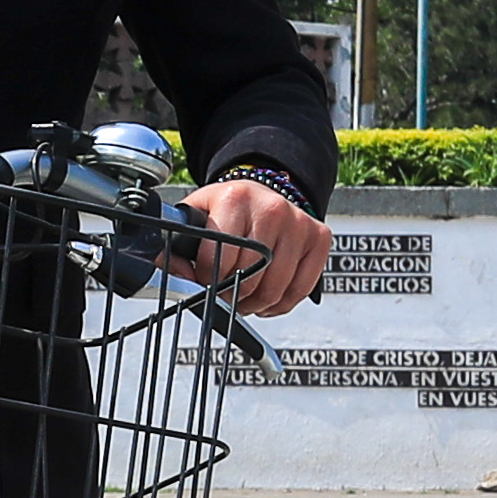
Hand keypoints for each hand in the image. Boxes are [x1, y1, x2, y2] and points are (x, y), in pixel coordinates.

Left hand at [187, 175, 330, 316]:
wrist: (260, 193)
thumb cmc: (228, 209)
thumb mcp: (196, 217)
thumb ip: (178, 248)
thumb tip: (177, 277)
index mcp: (235, 198)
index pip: (219, 259)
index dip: (207, 280)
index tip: (205, 281)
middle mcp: (271, 208)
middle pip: (249, 277)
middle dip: (231, 295)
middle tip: (224, 293)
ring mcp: (298, 223)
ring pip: (274, 288)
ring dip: (255, 303)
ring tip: (244, 296)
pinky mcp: (319, 237)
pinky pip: (300, 290)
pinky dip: (281, 304)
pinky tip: (266, 297)